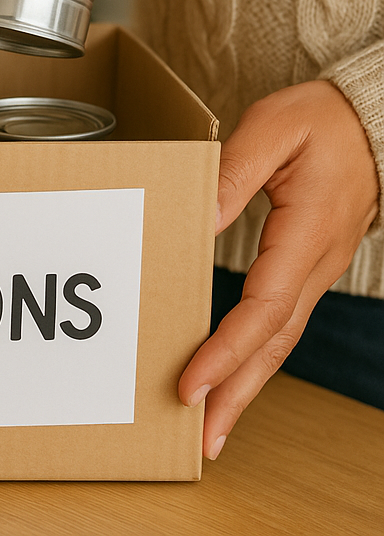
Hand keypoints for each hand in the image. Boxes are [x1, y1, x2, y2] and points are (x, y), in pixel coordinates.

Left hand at [178, 80, 379, 458]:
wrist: (368, 120)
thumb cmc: (320, 121)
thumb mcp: (272, 130)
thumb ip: (232, 172)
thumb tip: (196, 218)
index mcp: (307, 235)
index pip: (264, 308)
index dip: (227, 350)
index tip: (191, 383)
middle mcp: (314, 264)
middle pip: (274, 342)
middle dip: (237, 392)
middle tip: (201, 437)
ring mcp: (314, 269)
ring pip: (279, 339)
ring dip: (245, 382)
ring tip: (210, 424)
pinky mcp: (305, 267)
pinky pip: (279, 320)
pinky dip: (254, 354)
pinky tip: (231, 370)